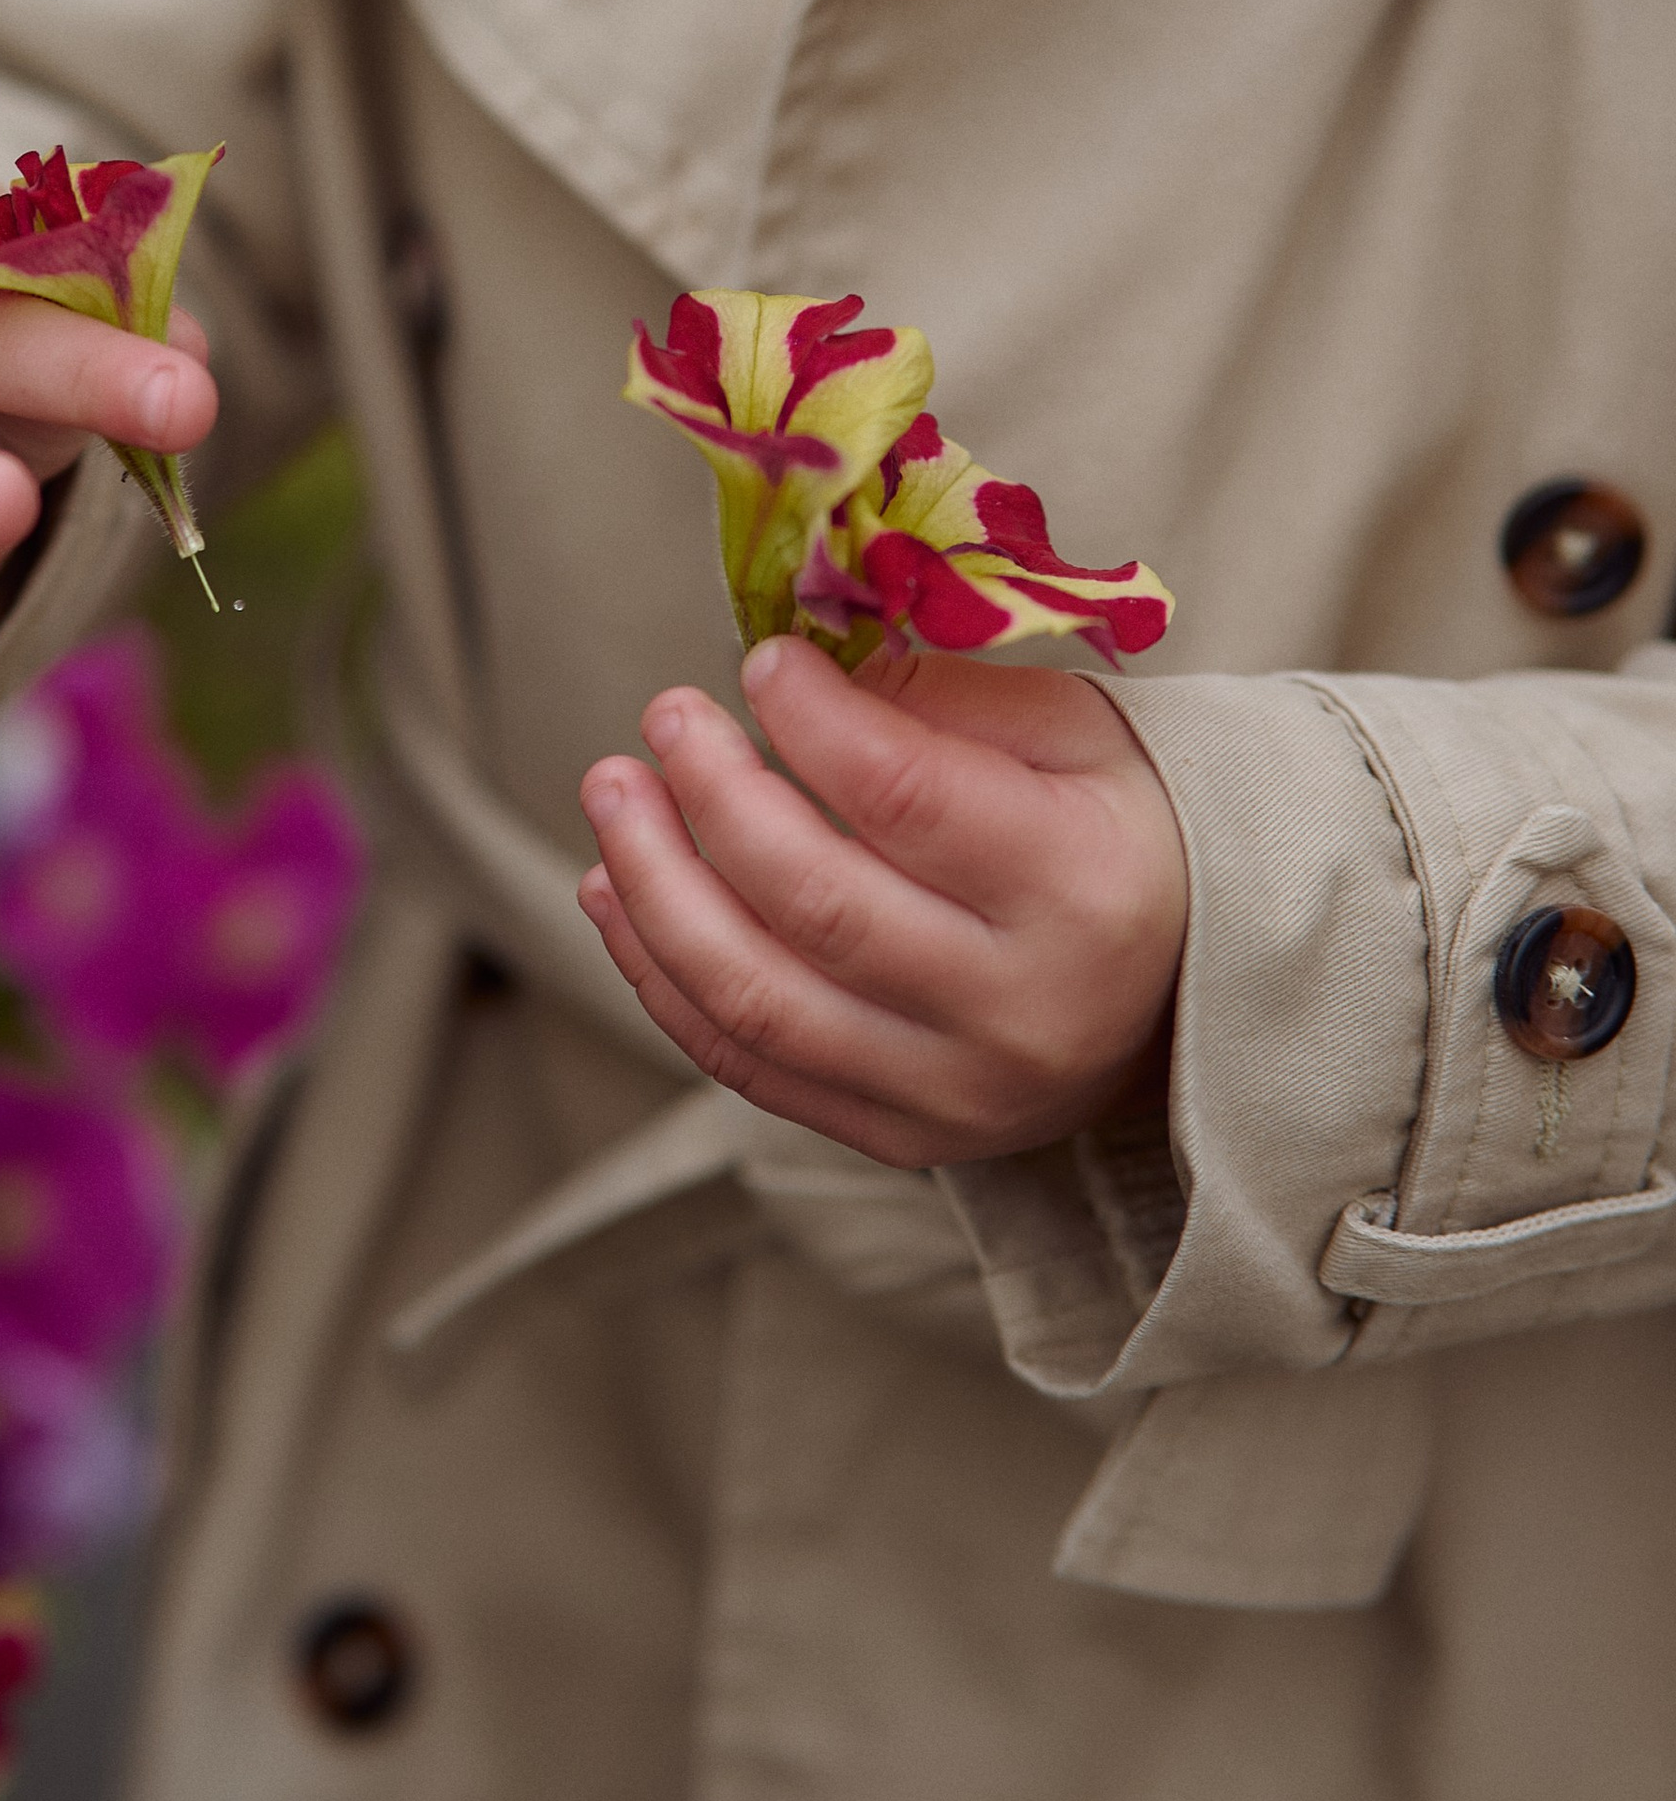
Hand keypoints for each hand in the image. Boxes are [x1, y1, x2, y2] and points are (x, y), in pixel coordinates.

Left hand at [577, 638, 1187, 1165]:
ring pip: (758, 1001)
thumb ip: (950, 697)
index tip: (759, 665)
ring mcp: (954, 1093)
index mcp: (1081, 890)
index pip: (908, 799)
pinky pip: (746, 1066)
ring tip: (613, 795)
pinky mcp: (899, 1138)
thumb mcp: (1080, 735)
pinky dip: (663, 977)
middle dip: (710, 799)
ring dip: (657, 889)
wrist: (1188, 998)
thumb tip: (807, 663)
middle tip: (663, 719)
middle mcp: (1018, 1010)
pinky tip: (618, 891)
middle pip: (815, 904)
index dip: (810, 722)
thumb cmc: (1119, 835)